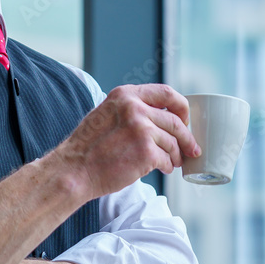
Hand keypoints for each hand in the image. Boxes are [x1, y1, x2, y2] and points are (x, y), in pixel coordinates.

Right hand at [55, 83, 200, 199]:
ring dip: (176, 154)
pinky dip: (168, 165)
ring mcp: (141, 130)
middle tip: (190, 148)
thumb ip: (130, 110)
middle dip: (186, 136)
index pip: (166, 92)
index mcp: (125, 95)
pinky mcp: (145, 152)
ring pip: (173, 141)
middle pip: (174, 120)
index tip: (184, 119)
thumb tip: (160, 116)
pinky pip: (167, 158)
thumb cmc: (88, 148)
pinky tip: (163, 168)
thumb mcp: (106, 114)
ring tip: (172, 162)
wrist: (74, 171)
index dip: (181, 107)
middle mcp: (134, 108)